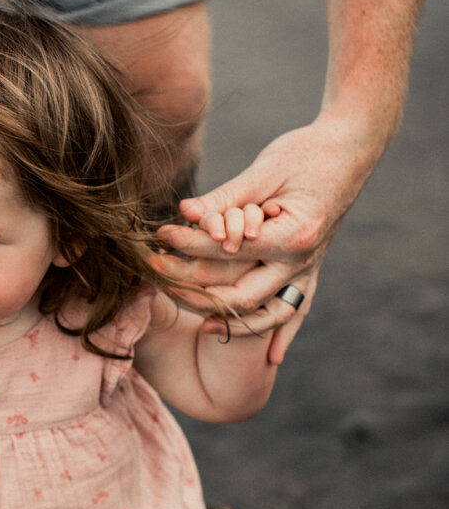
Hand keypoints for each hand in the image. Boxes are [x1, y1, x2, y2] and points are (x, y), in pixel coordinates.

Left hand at [155, 116, 375, 362]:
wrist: (351, 149)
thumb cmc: (306, 152)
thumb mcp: (264, 170)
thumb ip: (225, 198)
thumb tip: (183, 212)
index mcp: (293, 235)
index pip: (228, 252)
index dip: (188, 244)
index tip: (159, 235)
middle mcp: (303, 261)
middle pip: (241, 294)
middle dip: (193, 288)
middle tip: (157, 273)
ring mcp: (310, 269)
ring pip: (268, 313)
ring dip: (231, 320)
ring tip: (196, 319)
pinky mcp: (313, 268)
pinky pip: (299, 311)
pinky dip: (284, 334)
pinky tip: (272, 359)